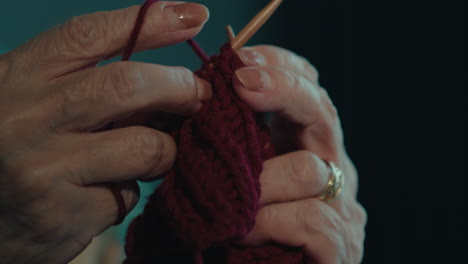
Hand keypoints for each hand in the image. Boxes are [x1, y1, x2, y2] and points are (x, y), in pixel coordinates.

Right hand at [0, 2, 210, 263]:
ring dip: (163, 150)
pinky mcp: (60, 216)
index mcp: (15, 78)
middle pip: (128, 86)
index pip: (89, 36)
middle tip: (199, 94)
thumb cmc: (10, 150)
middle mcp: (24, 118)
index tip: (194, 16)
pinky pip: (127, 196)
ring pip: (144, 147)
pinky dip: (130, 191)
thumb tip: (166, 78)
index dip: (150, 23)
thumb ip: (83, 84)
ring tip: (152, 155)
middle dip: (180, 87)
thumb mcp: (30, 101)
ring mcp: (41, 169)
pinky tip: (105, 194)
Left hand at [232, 46, 366, 262]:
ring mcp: (342, 208)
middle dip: (282, 89)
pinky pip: (309, 219)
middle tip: (242, 82)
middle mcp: (332, 169)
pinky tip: (240, 234)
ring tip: (224, 203)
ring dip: (257, 184)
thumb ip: (232, 146)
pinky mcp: (341, 247)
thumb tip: (201, 103)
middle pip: (323, 111)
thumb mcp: (237, 176)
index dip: (280, 65)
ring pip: (308, 171)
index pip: (308, 89)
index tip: (239, 58)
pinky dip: (267, 223)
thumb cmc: (241, 230)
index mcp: (305, 146)